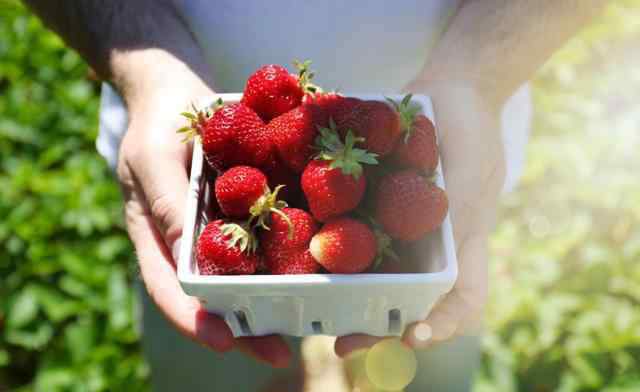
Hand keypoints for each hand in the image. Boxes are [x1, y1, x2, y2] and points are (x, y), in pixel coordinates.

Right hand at [116, 84, 290, 367]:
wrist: (173, 92)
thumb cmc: (155, 123)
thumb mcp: (153, 157)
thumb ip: (166, 203)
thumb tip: (185, 257)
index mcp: (154, 237)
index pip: (168, 288)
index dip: (193, 319)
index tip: (223, 340)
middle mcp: (186, 243)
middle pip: (209, 297)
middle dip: (242, 328)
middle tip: (278, 351)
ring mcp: (214, 230)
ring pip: (239, 277)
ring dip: (267, 302)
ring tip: (301, 327)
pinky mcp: (239, 213)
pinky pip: (260, 241)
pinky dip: (281, 260)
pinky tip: (310, 272)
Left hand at [335, 82, 504, 354]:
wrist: (453, 88)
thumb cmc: (473, 136)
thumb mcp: (473, 180)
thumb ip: (458, 219)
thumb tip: (435, 268)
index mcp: (457, 248)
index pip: (458, 302)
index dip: (441, 326)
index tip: (414, 336)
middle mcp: (423, 245)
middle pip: (402, 299)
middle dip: (374, 326)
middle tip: (343, 344)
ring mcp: (394, 225)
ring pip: (369, 274)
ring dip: (345, 299)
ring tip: (316, 316)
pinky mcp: (369, 202)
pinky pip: (347, 231)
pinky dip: (327, 250)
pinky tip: (299, 258)